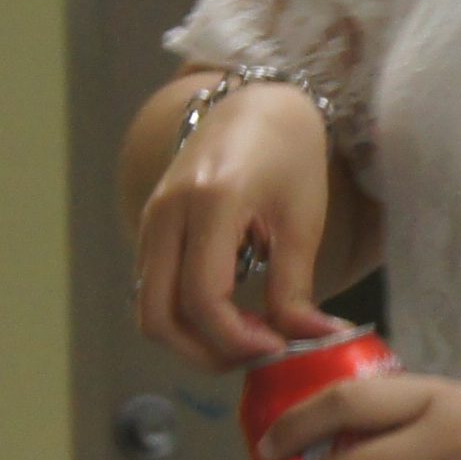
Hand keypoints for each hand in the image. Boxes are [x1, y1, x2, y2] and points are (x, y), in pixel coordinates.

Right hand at [133, 77, 344, 368]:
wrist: (258, 105)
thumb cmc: (289, 155)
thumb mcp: (301, 220)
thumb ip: (296, 286)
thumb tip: (311, 341)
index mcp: (209, 203)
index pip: (202, 298)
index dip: (236, 339)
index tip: (278, 348)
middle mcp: (167, 213)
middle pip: (158, 316)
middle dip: (205, 352)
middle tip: (257, 354)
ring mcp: (151, 220)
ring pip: (149, 308)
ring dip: (192, 340)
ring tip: (246, 337)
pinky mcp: (150, 228)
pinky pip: (153, 289)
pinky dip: (184, 316)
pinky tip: (230, 315)